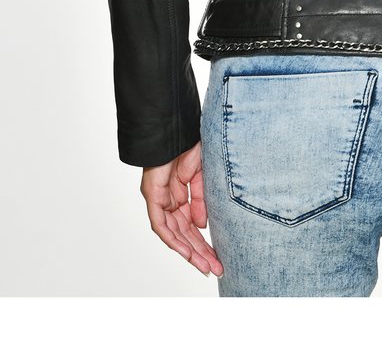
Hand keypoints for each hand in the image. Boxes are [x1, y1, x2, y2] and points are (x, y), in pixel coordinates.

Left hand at [140, 140, 223, 277]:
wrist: (177, 125)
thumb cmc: (189, 142)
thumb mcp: (203, 175)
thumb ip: (201, 201)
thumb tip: (202, 226)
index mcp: (181, 194)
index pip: (192, 225)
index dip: (204, 242)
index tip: (218, 257)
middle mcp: (169, 199)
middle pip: (184, 233)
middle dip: (200, 252)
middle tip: (215, 267)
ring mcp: (159, 198)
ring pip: (173, 233)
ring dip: (189, 251)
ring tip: (205, 265)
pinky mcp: (152, 195)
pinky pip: (161, 224)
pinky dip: (173, 239)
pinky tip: (186, 251)